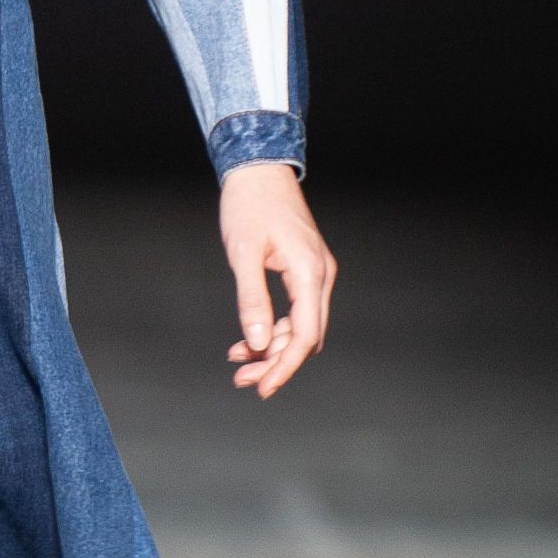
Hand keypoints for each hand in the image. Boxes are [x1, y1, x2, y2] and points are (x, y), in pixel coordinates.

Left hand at [220, 163, 334, 399]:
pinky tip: (248, 338)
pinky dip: (274, 328)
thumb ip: (251, 299)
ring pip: (301, 327)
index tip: (262, 388)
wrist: (259, 169)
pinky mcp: (304, 270)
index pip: (305, 335)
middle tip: (242, 379)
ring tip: (238, 360)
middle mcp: (320, 276)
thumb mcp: (243, 253)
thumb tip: (256, 341)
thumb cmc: (249, 205)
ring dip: (272, 348)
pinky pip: (296, 311)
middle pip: (306, 337)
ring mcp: (315, 273)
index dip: (284, 367)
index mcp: (309, 272)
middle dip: (275, 363)